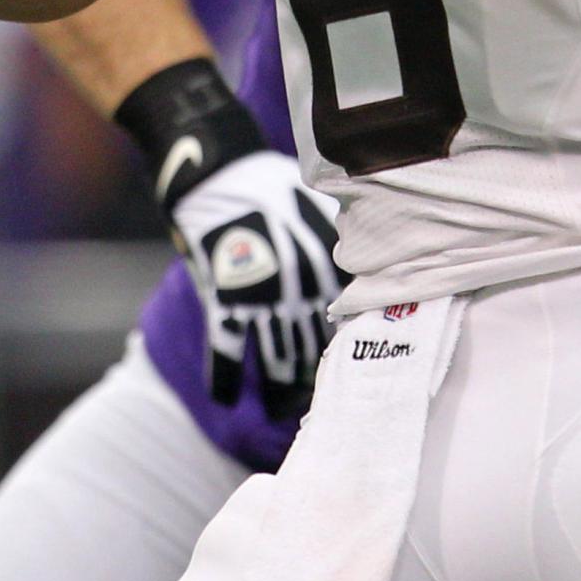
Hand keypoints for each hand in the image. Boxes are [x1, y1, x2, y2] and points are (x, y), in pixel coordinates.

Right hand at [169, 150, 346, 407]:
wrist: (218, 172)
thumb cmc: (272, 188)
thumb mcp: (318, 212)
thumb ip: (339, 249)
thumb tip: (362, 281)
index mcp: (326, 265)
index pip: (342, 320)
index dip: (346, 349)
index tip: (351, 371)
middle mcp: (298, 287)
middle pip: (311, 345)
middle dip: (314, 375)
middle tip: (318, 401)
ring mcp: (258, 297)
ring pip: (272, 356)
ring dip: (276, 386)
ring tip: (278, 408)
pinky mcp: (222, 299)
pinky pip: (224, 349)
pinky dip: (223, 377)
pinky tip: (224, 399)